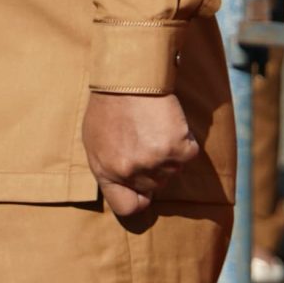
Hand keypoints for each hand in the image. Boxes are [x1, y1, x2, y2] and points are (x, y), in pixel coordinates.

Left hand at [82, 91, 200, 217]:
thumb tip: (125, 183)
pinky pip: (189, 153)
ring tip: (157, 126)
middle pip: (155, 186)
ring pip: (174, 170)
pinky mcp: (176, 149)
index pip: (128, 207)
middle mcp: (130, 173)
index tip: (144, 186)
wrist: (128, 75)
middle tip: (148, 138)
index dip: (139, 197)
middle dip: (154, 167)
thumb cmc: (109, 104)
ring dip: (170, 151)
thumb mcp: (94, 140)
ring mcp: (154, 162)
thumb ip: (109, 167)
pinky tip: (170, 123)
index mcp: (106, 173)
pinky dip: (185, 139)